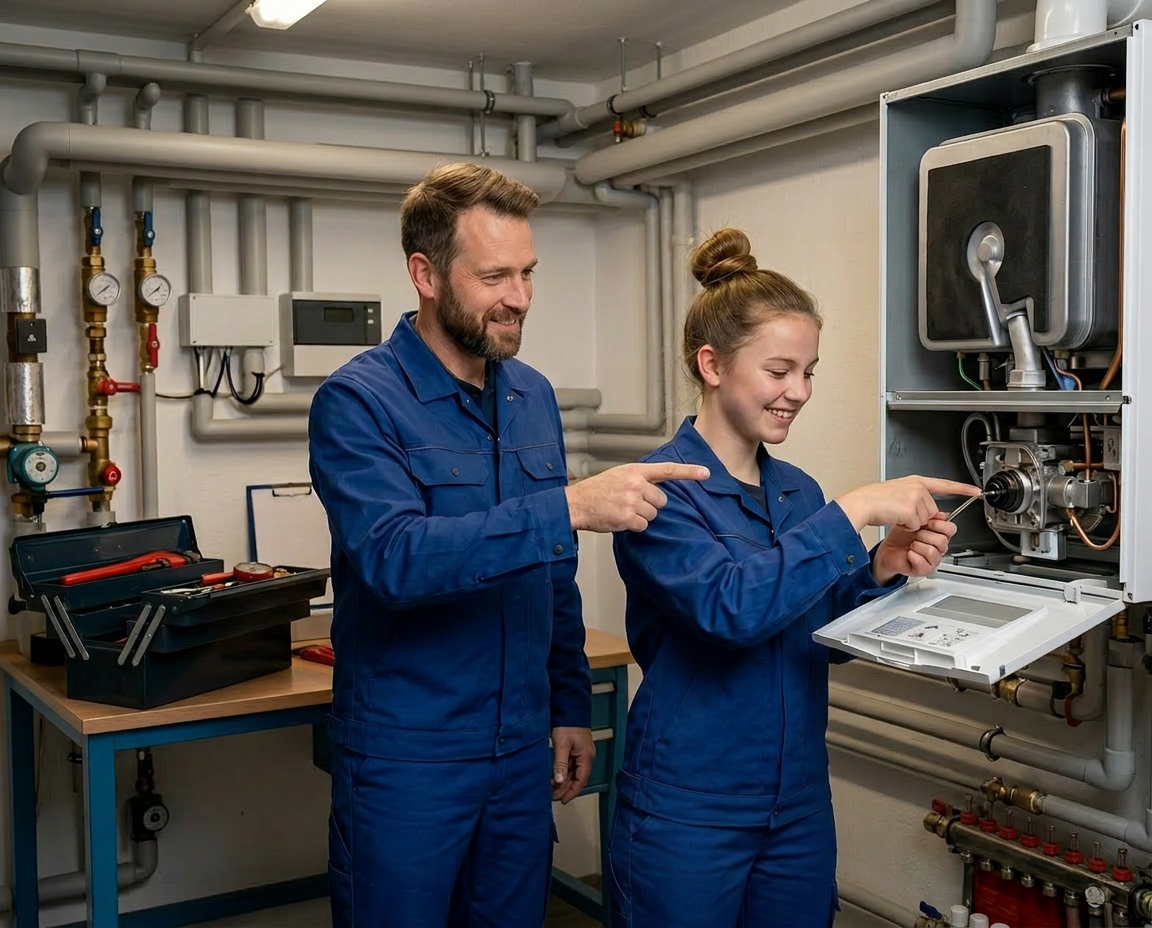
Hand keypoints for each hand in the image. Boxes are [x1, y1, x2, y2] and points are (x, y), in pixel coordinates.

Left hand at [551, 726, 594, 803]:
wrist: (570, 710)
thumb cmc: (568, 725)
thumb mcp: (562, 745)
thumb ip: (560, 764)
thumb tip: (558, 781)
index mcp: (586, 758)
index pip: (580, 781)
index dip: (572, 792)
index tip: (562, 800)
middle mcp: (586, 758)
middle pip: (577, 779)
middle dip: (565, 789)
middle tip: (552, 796)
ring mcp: (582, 755)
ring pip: (573, 774)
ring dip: (564, 782)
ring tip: (551, 790)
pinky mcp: (576, 752)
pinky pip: (571, 767)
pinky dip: (563, 774)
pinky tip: (555, 778)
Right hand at [566, 462, 709, 532]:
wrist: (576, 503)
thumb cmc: (597, 490)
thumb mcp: (619, 475)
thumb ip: (640, 479)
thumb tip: (658, 490)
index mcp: (635, 471)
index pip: (667, 470)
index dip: (689, 472)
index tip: (706, 473)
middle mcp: (636, 484)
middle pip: (661, 501)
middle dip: (650, 505)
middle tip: (631, 503)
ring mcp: (632, 501)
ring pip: (653, 515)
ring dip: (641, 516)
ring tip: (622, 510)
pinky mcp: (627, 517)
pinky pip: (643, 526)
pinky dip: (633, 526)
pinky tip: (619, 519)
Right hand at [835, 476, 979, 532]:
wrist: (862, 503)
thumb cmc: (875, 500)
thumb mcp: (899, 493)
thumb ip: (917, 498)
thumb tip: (932, 512)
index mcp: (916, 481)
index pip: (945, 484)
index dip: (963, 489)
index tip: (976, 491)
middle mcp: (918, 487)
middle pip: (932, 510)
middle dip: (920, 516)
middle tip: (901, 512)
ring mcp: (916, 497)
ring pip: (925, 519)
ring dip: (912, 522)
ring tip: (896, 514)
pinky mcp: (911, 509)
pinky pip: (916, 525)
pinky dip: (906, 527)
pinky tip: (895, 518)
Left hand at [872, 514, 956, 583]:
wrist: (888, 550)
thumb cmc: (900, 537)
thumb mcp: (912, 521)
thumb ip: (928, 517)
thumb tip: (942, 514)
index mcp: (939, 534)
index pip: (951, 529)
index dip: (939, 525)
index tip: (927, 522)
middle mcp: (939, 548)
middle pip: (942, 541)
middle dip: (924, 535)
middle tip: (915, 535)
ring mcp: (933, 560)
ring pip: (932, 552)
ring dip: (917, 546)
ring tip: (911, 545)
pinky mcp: (925, 570)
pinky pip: (923, 563)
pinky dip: (913, 556)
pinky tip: (909, 554)